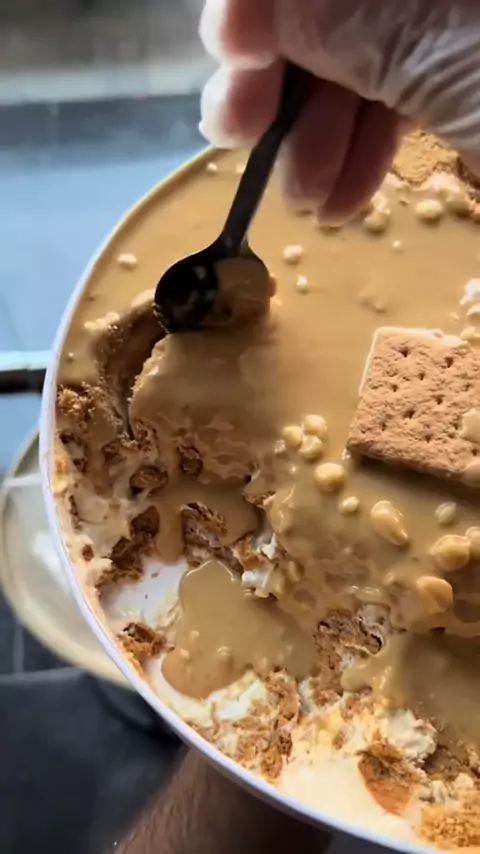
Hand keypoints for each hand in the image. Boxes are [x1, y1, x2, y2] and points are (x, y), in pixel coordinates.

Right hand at [199, 0, 479, 221]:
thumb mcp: (439, 51)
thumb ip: (345, 17)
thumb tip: (243, 9)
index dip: (257, 4)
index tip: (232, 52)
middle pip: (317, 14)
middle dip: (272, 80)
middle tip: (238, 134)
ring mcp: (437, 36)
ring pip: (347, 67)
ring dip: (309, 138)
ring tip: (303, 201)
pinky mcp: (450, 83)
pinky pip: (386, 104)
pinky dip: (355, 153)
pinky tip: (339, 202)